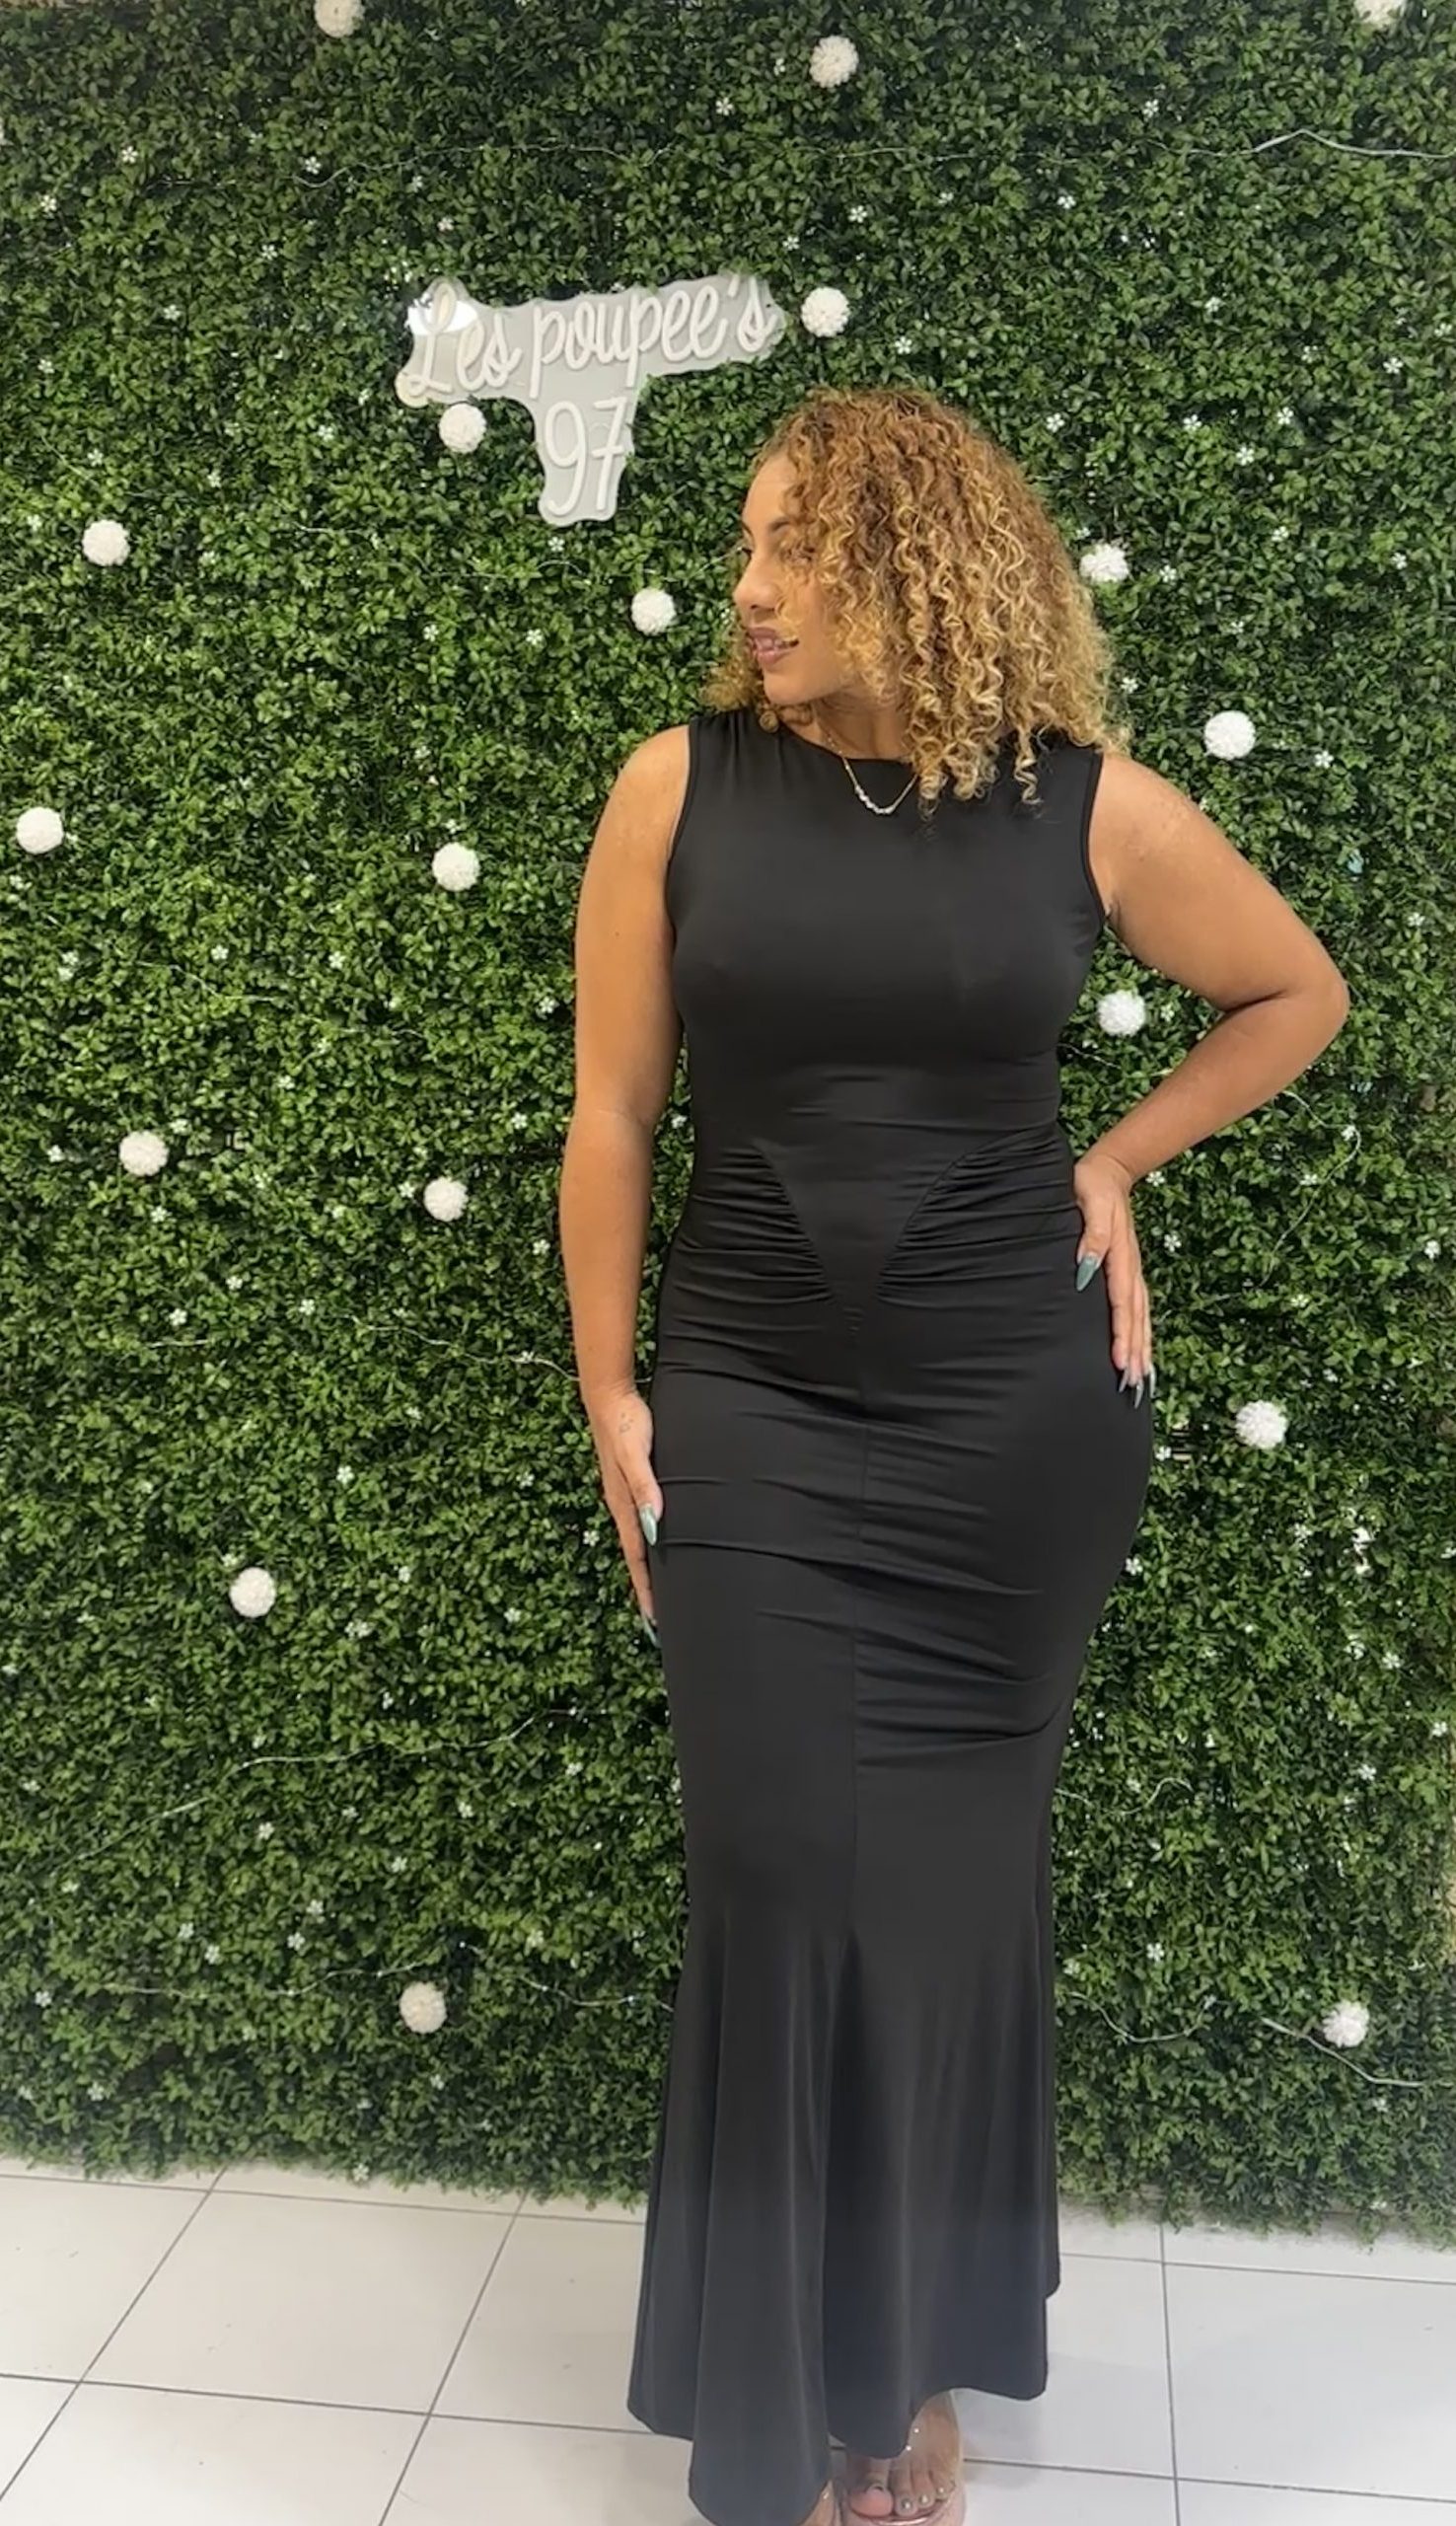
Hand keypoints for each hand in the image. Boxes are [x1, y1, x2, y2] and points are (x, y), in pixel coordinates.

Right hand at [585, 1384, 662, 1628]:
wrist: (607, 1396)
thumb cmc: (625, 1423)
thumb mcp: (636, 1455)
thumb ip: (646, 1486)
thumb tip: (655, 1523)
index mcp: (623, 1505)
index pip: (637, 1556)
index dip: (646, 1588)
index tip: (654, 1619)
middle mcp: (622, 1505)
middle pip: (636, 1556)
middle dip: (646, 1588)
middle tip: (657, 1620)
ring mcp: (624, 1496)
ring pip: (638, 1542)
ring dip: (647, 1568)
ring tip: (659, 1593)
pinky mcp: (628, 1484)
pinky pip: (638, 1523)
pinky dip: (647, 1543)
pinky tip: (657, 1544)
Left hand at [1072, 1149, 1154, 1402]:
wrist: (1109, 1171)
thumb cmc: (1091, 1186)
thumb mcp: (1089, 1200)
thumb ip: (1093, 1233)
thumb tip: (1087, 1265)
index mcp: (1120, 1254)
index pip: (1121, 1302)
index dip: (1121, 1333)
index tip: (1120, 1361)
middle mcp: (1130, 1268)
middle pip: (1136, 1317)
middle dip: (1136, 1352)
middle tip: (1133, 1385)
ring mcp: (1133, 1272)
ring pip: (1141, 1317)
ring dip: (1142, 1349)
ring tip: (1142, 1380)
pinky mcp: (1129, 1273)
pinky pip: (1138, 1309)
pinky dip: (1142, 1334)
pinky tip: (1141, 1353)